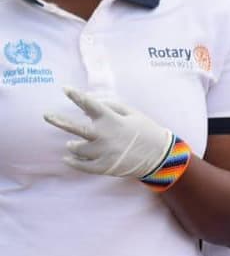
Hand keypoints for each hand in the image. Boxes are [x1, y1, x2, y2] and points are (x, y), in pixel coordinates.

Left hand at [44, 86, 172, 177]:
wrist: (158, 156)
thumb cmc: (145, 130)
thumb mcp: (132, 113)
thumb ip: (112, 106)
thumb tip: (90, 105)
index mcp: (112, 120)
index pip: (90, 105)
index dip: (76, 96)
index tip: (64, 89)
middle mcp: (104, 136)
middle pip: (75, 128)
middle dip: (59, 120)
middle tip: (46, 115)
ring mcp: (102, 153)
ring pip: (77, 148)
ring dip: (72, 145)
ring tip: (71, 144)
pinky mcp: (102, 167)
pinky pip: (80, 165)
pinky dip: (72, 161)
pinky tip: (67, 157)